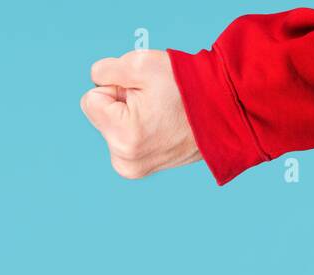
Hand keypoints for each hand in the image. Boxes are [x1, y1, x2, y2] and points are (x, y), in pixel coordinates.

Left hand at [80, 49, 201, 178]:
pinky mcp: (138, 171)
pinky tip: (161, 125)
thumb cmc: (187, 87)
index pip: (90, 100)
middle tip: (154, 102)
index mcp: (123, 136)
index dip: (114, 87)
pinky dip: (137, 129)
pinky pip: (123, 139)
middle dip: (121, 103)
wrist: (223, 112)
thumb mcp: (141, 64)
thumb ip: (106, 69)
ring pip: (111, 127)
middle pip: (101, 116)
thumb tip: (95, 80)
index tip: (141, 91)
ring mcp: (131, 169)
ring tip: (161, 113)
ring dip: (130, 115)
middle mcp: (124, 160)